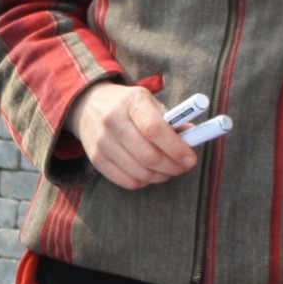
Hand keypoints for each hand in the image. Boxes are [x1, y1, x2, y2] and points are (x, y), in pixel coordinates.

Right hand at [66, 83, 199, 190]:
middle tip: (183, 167)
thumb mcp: (150, 103)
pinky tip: (149, 173)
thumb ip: (172, 121)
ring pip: (139, 172)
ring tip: (167, 170)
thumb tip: (194, 138)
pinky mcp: (96, 159)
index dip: (176, 148)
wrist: (88, 106)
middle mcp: (113, 120)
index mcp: (132, 102)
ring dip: (160, 176)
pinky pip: (126, 181)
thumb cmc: (128, 106)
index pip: (154, 129)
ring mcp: (102, 142)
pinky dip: (144, 182)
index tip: (190, 158)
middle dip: (172, 167)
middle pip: (148, 155)